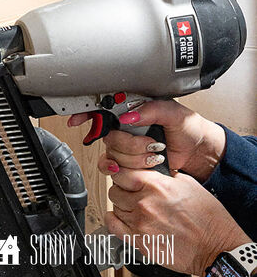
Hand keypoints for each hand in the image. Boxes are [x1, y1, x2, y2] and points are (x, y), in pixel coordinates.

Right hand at [68, 100, 225, 180]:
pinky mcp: (131, 164)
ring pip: (111, 152)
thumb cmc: (190, 129)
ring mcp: (128, 146)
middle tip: (148, 142)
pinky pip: (114, 167)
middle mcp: (127, 126)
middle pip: (107, 134)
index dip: (87, 113)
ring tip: (153, 154)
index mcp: (134, 109)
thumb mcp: (174, 113)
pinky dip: (122, 169)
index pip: (104, 107)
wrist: (200, 154)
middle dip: (127, 143)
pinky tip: (133, 168)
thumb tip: (127, 116)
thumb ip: (151, 110)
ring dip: (132, 156)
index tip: (76, 119)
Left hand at [106, 169, 250, 276]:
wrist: (216, 248)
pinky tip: (122, 219)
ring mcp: (140, 223)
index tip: (128, 177)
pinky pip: (113, 226)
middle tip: (133, 194)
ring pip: (115, 207)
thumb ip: (163, 176)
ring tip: (136, 209)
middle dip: (123, 190)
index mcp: (156, 185)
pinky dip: (114, 221)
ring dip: (123, 206)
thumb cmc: (208, 218)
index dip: (125, 174)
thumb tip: (149, 170)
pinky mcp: (140, 242)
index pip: (122, 171)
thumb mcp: (188, 183)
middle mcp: (144, 202)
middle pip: (115, 189)